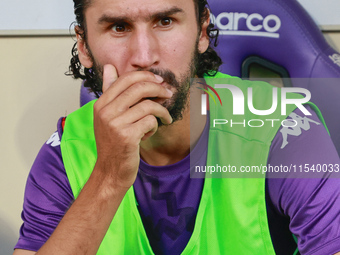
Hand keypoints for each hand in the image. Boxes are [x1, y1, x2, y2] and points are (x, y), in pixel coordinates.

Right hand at [93, 64, 172, 189]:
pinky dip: (155, 126)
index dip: (146, 76)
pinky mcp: (126, 136)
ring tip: (165, 118)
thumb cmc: (113, 142)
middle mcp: (105, 111)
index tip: (159, 81)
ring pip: (148, 106)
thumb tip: (109, 67)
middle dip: (159, 88)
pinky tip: (149, 134)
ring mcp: (115, 124)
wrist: (110, 170)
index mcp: (101, 103)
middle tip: (168, 94)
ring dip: (161, 111)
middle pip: (139, 88)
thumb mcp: (108, 116)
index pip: (125, 79)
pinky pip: (150, 121)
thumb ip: (111, 92)